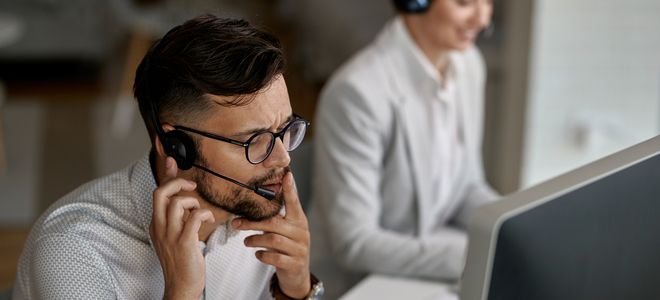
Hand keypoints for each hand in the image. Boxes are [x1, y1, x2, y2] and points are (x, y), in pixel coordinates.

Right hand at [149, 157, 214, 299]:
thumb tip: (183, 195)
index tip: (172, 160)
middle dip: (178, 182)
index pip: (158, 193)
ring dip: (194, 202)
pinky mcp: (184, 243)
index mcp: (156, 223)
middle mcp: (160, 227)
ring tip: (201, 212)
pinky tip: (209, 219)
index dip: (166, 174)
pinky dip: (203, 213)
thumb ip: (178, 213)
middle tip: (192, 186)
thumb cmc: (182, 259)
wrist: (181, 285)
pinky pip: (193, 218)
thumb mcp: (175, 233)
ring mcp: (170, 235)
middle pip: (161, 192)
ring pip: (177, 203)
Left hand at [231, 172, 310, 298]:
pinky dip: (263, 255)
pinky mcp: (295, 264)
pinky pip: (276, 258)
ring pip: (274, 239)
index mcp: (299, 220)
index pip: (294, 202)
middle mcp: (301, 232)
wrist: (297, 274)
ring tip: (245, 241)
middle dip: (252, 222)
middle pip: (275, 223)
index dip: (290, 190)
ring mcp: (300, 249)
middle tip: (235, 223)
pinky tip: (257, 254)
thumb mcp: (285, 231)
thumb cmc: (286, 247)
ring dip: (255, 239)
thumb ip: (275, 218)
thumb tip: (252, 204)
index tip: (286, 175)